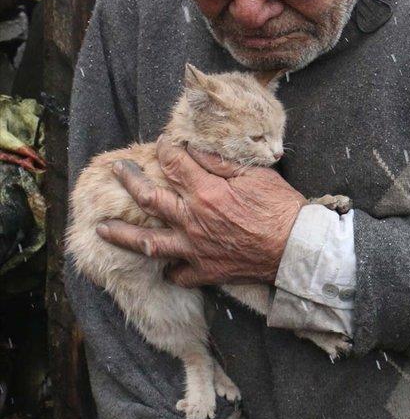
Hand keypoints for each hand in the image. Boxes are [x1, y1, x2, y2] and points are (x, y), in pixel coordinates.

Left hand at [96, 139, 306, 285]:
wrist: (297, 248)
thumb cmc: (282, 208)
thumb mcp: (256, 174)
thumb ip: (221, 162)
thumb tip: (194, 149)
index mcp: (206, 192)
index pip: (174, 163)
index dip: (164, 149)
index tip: (161, 144)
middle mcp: (192, 220)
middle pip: (149, 198)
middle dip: (129, 180)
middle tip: (117, 170)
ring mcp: (195, 248)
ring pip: (148, 242)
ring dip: (122, 234)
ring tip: (103, 228)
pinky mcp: (206, 270)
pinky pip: (178, 274)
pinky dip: (168, 270)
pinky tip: (163, 265)